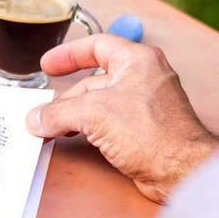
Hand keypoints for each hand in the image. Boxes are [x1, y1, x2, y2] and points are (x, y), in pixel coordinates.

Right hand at [25, 34, 218, 203]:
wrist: (182, 171)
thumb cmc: (152, 132)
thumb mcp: (94, 113)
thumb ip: (59, 112)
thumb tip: (36, 118)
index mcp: (137, 61)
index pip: (97, 46)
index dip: (69, 54)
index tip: (48, 65)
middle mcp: (143, 79)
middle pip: (93, 81)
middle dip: (66, 97)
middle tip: (43, 111)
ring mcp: (144, 106)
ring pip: (98, 104)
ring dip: (74, 115)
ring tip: (51, 127)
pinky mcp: (143, 131)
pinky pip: (107, 123)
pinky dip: (87, 128)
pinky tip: (72, 138)